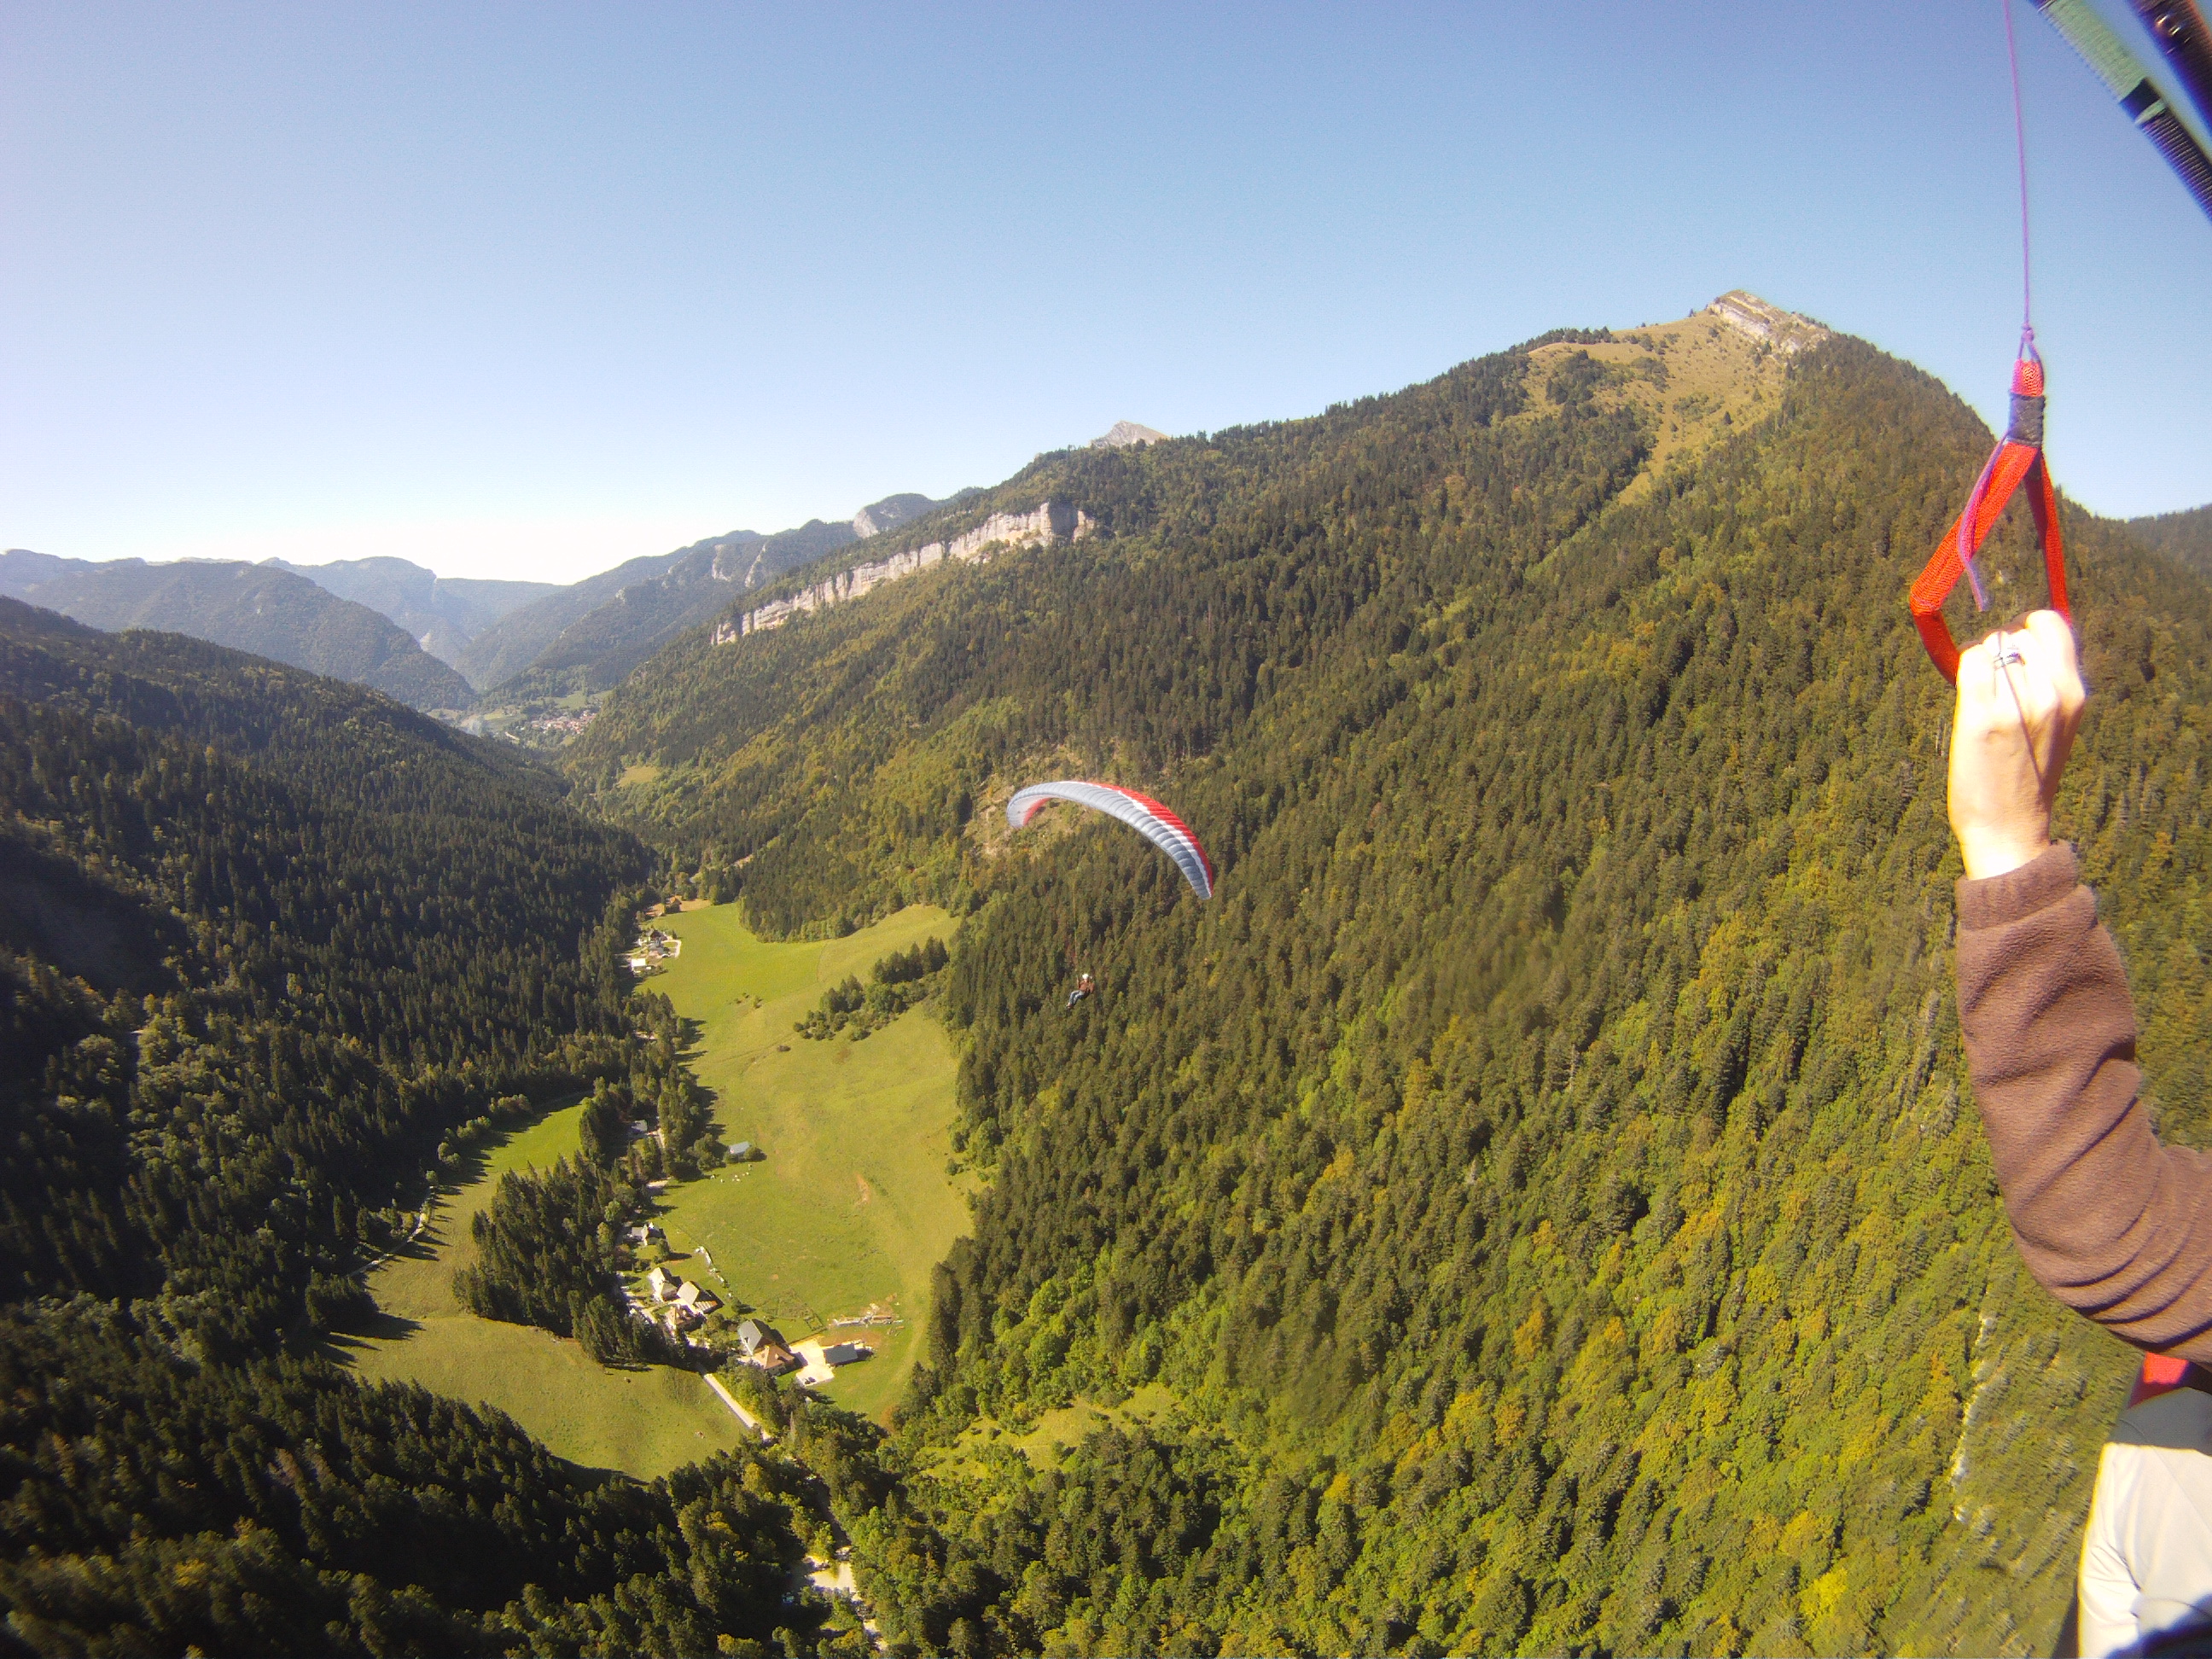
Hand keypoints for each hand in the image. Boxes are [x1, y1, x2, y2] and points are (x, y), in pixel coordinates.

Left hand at [1948, 609, 2084, 880]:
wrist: (2010, 827)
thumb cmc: (2027, 775)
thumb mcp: (2058, 725)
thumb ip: (2049, 683)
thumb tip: (2017, 640)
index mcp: (2074, 695)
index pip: (2051, 626)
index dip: (2028, 631)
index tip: (2016, 653)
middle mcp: (2051, 695)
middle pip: (2015, 634)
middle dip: (2000, 650)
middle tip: (1995, 684)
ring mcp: (2016, 706)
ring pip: (1990, 646)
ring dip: (1980, 663)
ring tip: (1984, 698)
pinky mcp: (1982, 718)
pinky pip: (1970, 662)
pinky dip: (1964, 669)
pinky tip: (1967, 694)